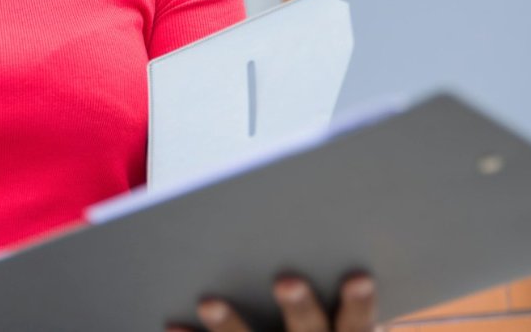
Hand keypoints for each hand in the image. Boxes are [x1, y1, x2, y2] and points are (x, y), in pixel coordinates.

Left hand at [172, 275, 376, 331]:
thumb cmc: (311, 320)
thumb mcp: (327, 308)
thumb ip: (319, 272)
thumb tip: (306, 211)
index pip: (357, 324)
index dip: (358, 302)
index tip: (359, 276)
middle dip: (300, 308)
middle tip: (286, 280)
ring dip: (230, 327)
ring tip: (208, 303)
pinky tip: (171, 323)